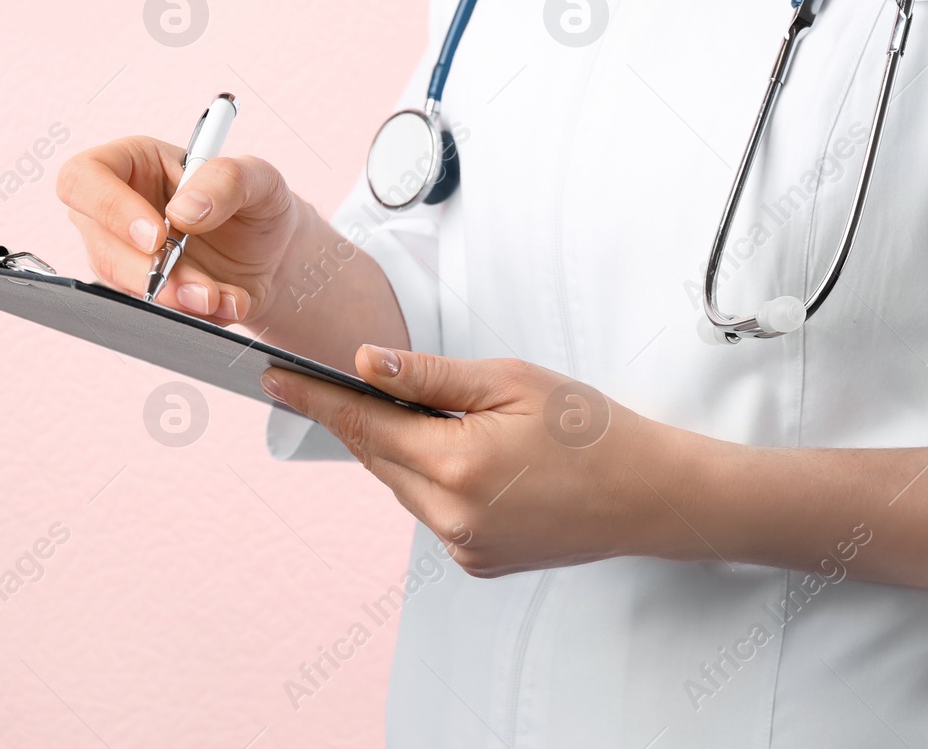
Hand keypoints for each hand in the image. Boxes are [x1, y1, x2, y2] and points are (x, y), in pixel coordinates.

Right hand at [56, 135, 300, 323]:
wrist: (275, 257)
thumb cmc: (257, 204)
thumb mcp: (259, 179)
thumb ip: (227, 182)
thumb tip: (183, 211)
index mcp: (132, 163)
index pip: (84, 178)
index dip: (110, 207)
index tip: (157, 235)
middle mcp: (117, 210)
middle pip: (97, 243)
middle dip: (148, 271)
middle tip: (198, 285)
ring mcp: (123, 254)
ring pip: (120, 284)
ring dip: (170, 298)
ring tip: (217, 297)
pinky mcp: (139, 291)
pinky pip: (146, 310)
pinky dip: (187, 314)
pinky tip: (222, 304)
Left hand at [260, 347, 709, 576]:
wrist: (650, 495)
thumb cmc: (591, 430)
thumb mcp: (511, 381)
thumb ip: (431, 376)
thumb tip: (367, 365)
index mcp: (455, 463)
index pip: (363, 424)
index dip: (316, 398)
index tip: (277, 378)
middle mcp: (450, 515)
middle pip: (379, 456)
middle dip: (362, 417)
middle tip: (346, 381)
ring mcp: (463, 546)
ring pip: (403, 484)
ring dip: (404, 448)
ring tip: (441, 416)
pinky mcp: (477, 561)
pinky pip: (433, 509)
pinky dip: (434, 479)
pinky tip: (470, 456)